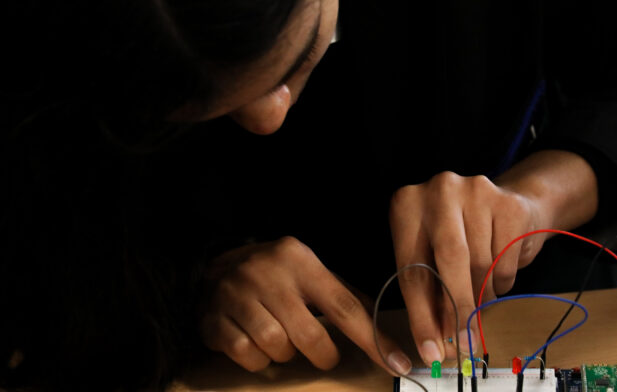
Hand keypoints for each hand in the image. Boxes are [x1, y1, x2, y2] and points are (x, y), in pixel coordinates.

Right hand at [199, 237, 410, 373]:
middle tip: (323, 354)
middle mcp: (268, 274)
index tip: (396, 362)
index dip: (372, 339)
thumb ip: (344, 296)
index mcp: (300, 260)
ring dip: (285, 354)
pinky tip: (256, 341)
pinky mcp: (214, 318)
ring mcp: (238, 295)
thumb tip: (381, 329)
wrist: (215, 267)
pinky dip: (257, 358)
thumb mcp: (311, 272)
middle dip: (323, 354)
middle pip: (309, 335)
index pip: (344, 306)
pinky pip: (247, 354)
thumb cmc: (276, 274)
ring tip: (282, 340)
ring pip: (276, 347)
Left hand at [389, 172, 551, 363]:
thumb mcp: (432, 259)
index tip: (431, 351)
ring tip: (480, 298)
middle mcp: (439, 189)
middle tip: (464, 345)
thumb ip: (431, 296)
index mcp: (407, 204)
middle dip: (457, 309)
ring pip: (480, 264)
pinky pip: (505, 260)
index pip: (412, 269)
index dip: (421, 316)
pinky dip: (502, 282)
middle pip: (448, 261)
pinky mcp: (509, 203)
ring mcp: (477, 191)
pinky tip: (497, 274)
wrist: (507, 205)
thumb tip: (436, 345)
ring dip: (481, 296)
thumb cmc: (461, 238)